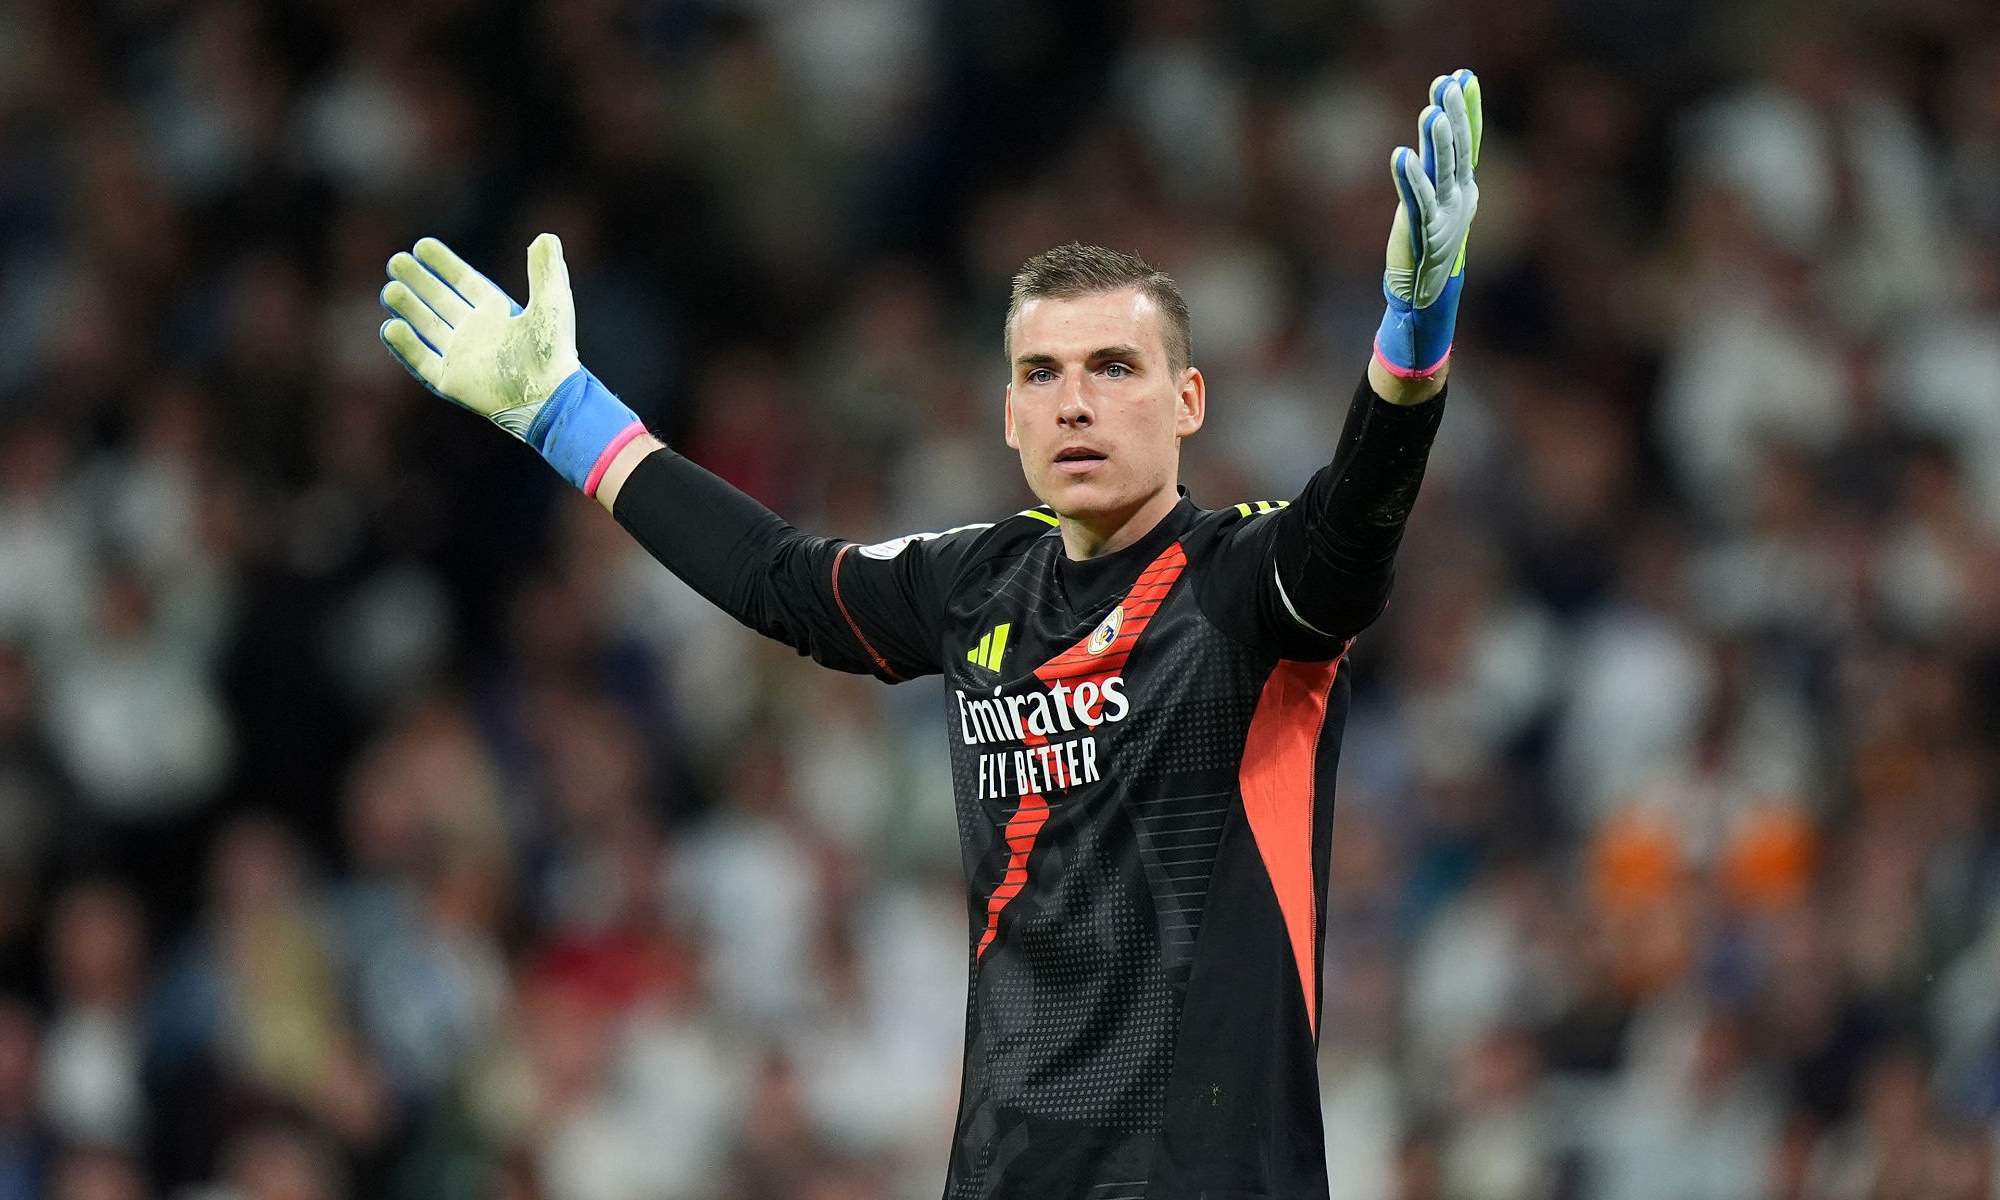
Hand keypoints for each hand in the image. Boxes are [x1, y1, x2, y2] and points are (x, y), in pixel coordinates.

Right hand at [378, 234, 644, 494]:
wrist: (547, 395)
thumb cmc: (553, 351)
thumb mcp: (553, 303)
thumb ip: (547, 270)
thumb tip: (546, 236)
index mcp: (498, 313)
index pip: (464, 282)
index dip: (444, 264)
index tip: (422, 245)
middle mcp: (477, 333)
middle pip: (440, 301)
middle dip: (418, 282)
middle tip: (395, 262)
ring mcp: (463, 357)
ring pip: (427, 327)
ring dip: (408, 308)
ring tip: (389, 290)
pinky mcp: (452, 381)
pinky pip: (421, 361)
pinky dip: (405, 345)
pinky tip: (390, 326)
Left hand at [1375, 68, 1481, 380]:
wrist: (1425, 297)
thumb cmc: (1427, 247)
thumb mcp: (1437, 204)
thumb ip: (1437, 170)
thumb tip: (1436, 135)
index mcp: (1464, 188)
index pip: (1469, 140)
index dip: (1468, 109)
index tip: (1464, 76)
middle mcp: (1458, 198)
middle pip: (1457, 150)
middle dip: (1454, 116)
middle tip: (1449, 84)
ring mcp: (1443, 216)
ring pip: (1440, 173)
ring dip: (1436, 142)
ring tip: (1431, 112)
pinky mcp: (1422, 233)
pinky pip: (1415, 200)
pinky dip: (1408, 178)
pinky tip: (1401, 155)